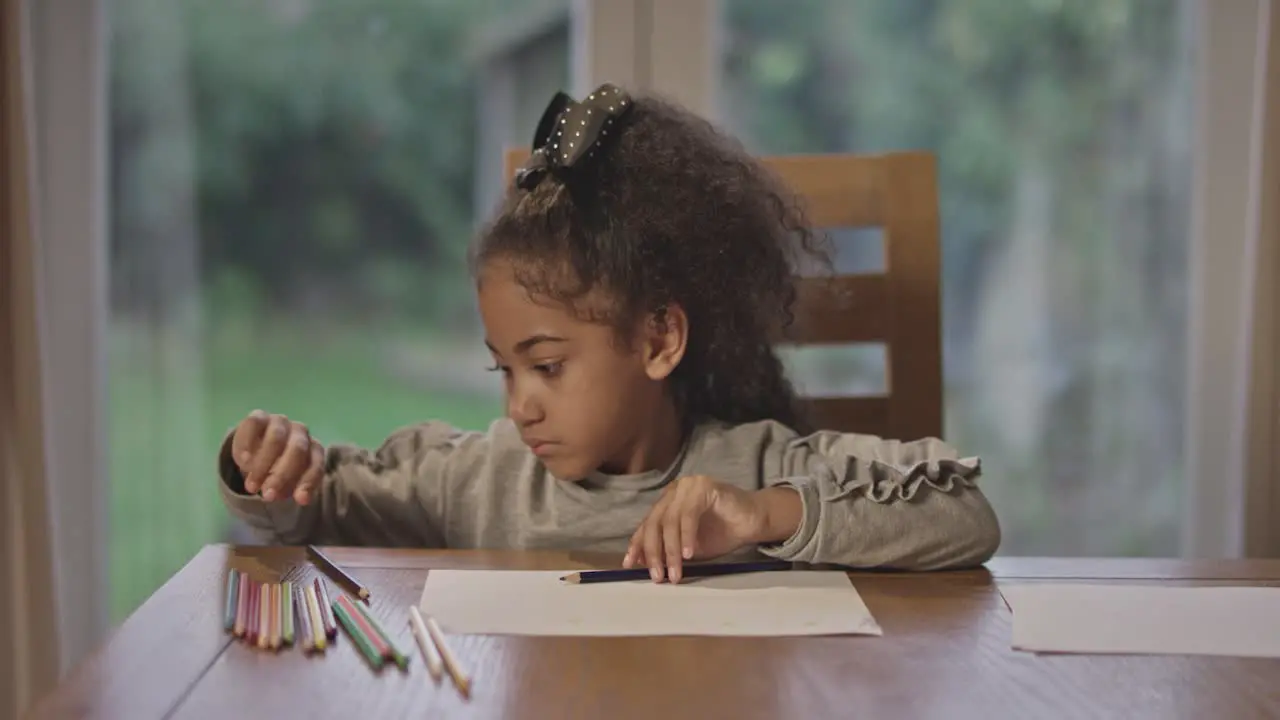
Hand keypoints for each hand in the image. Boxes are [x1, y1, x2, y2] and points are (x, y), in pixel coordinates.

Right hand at [231, 410, 324, 504]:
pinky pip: (255, 425)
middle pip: (297, 450)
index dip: (309, 482)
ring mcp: (280, 422)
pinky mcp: (259, 416)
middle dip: (282, 476)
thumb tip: (300, 499)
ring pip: (276, 438)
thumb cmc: (275, 469)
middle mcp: (300, 433)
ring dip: (263, 465)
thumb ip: (292, 488)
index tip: (300, 500)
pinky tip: (243, 462)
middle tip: (268, 496)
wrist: (253, 449)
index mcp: (312, 449)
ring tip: (251, 486)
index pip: (316, 464)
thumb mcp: (285, 483)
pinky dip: (248, 444)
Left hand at [623, 476, 800, 582]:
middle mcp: (674, 491)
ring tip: (675, 573)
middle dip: (653, 552)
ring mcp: (688, 486)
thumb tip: (640, 562)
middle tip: (657, 576)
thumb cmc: (721, 533)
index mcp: (667, 502)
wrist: (753, 521)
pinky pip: (689, 514)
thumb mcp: (687, 547)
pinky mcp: (704, 487)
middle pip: (655, 522)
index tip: (631, 565)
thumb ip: (666, 549)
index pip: (647, 524)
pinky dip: (687, 537)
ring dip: (671, 550)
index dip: (638, 545)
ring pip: (670, 521)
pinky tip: (690, 555)